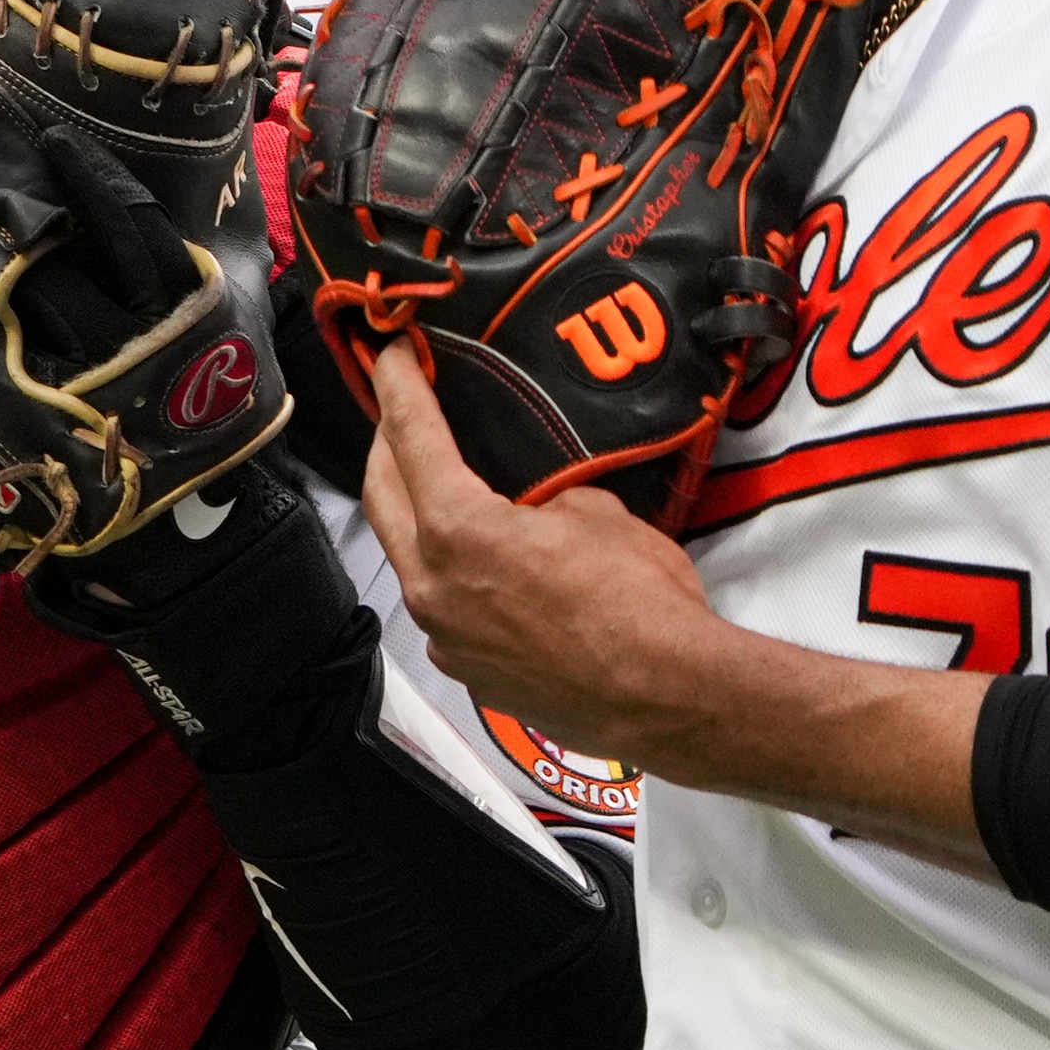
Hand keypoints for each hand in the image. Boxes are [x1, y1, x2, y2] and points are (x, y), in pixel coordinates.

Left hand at [361, 341, 994, 868]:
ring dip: (413, 511)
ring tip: (434, 480)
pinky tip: (478, 562)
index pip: (411, 436)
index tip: (389, 353)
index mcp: (457, 529)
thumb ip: (541, 495)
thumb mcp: (596, 512)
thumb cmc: (641, 600)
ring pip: (406, 554)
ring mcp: (444, 634)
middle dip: (386, 443)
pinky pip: (440, 605)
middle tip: (400, 410)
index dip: (398, 385)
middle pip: (382, 494)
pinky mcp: (468, 670)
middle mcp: (431, 584)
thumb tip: (532, 502)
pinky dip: (447, 572)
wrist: (667, 695)